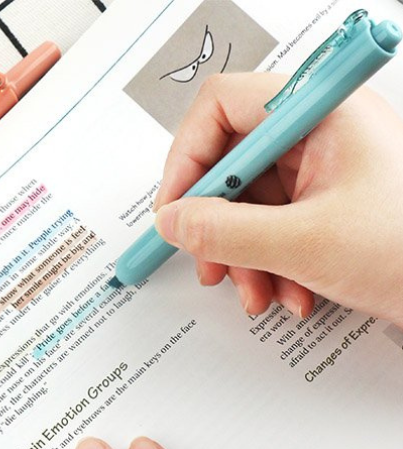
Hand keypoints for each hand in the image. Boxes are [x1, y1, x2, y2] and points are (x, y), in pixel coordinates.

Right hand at [152, 73, 402, 325]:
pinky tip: (287, 290)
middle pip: (231, 163)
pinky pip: (270, 224)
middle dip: (216, 225)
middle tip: (209, 262)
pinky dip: (266, 262)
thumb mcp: (304, 244)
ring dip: (242, 255)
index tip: (174, 208)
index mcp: (322, 111)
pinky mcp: (325, 200)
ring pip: (247, 203)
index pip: (223, 106)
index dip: (186, 159)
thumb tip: (174, 222)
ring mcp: (324, 167)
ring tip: (259, 291)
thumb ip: (224, 233)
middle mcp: (320, 131)